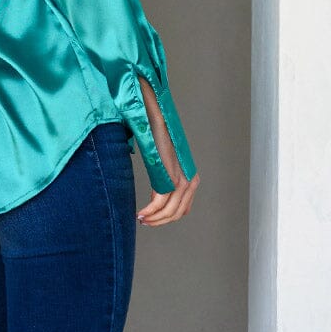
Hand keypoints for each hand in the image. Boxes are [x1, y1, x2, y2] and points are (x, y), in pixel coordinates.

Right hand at [134, 74, 199, 226]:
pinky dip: (151, 212)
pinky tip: (141, 214)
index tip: (151, 218)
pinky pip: (161, 201)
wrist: (151, 109)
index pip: (184, 206)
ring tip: (141, 219)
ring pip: (171, 210)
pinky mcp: (169, 172)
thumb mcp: (160, 154)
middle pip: (179, 212)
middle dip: (160, 221)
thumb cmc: (152, 128)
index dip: (167, 217)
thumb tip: (150, 182)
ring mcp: (181, 175)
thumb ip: (160, 170)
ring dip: (155, 219)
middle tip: (144, 221)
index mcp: (188, 171)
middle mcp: (189, 175)